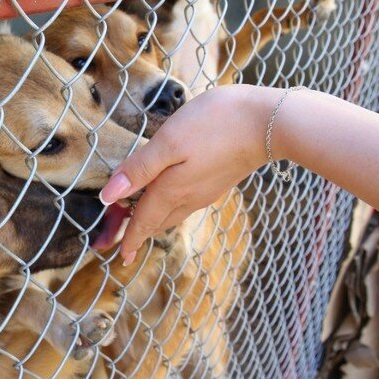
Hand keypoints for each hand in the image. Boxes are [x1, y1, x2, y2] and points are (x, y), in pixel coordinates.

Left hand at [99, 84, 280, 264]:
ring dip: (154, 220)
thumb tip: (108, 197)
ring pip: (173, 213)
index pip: (143, 220)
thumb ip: (139, 169)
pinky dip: (170, 206)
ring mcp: (206, 190)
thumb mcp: (168, 142)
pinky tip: (170, 196)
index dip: (128, 237)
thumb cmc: (215, 124)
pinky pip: (187, 203)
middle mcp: (189, 197)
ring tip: (140, 220)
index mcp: (171, 190)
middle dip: (138, 231)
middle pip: (157, 221)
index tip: (118, 255)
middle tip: (120, 241)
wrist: (270, 122)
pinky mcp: (218, 180)